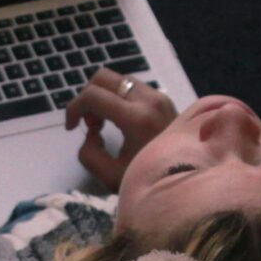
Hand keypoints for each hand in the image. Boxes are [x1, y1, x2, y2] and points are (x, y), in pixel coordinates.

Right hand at [64, 68, 178, 188]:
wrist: (190, 182)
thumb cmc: (151, 182)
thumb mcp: (110, 176)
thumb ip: (89, 153)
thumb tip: (90, 132)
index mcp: (136, 118)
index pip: (92, 96)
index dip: (73, 108)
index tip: (71, 127)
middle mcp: (149, 100)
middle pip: (103, 77)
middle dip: (87, 98)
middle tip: (89, 124)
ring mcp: (159, 96)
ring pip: (118, 80)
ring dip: (103, 97)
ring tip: (104, 124)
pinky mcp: (164, 99)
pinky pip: (132, 87)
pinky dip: (118, 98)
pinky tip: (120, 122)